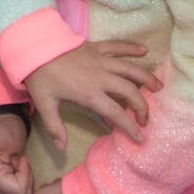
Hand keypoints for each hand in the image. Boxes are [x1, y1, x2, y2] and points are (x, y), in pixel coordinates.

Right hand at [0, 109, 33, 193]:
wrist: (4, 130)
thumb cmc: (3, 132)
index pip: (19, 190)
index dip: (25, 175)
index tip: (22, 159)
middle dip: (26, 178)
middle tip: (20, 161)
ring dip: (26, 178)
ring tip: (18, 163)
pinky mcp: (1, 189)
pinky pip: (21, 193)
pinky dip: (24, 180)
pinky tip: (17, 169)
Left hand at [22, 39, 154, 149]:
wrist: (34, 46)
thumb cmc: (40, 76)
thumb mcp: (44, 103)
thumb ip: (55, 127)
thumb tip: (61, 148)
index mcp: (89, 93)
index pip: (116, 113)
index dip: (130, 126)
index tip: (140, 137)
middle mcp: (100, 77)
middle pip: (129, 91)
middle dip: (142, 106)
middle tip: (146, 118)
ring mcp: (101, 60)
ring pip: (130, 68)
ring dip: (146, 78)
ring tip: (158, 87)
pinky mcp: (97, 47)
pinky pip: (118, 46)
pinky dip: (132, 47)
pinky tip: (144, 51)